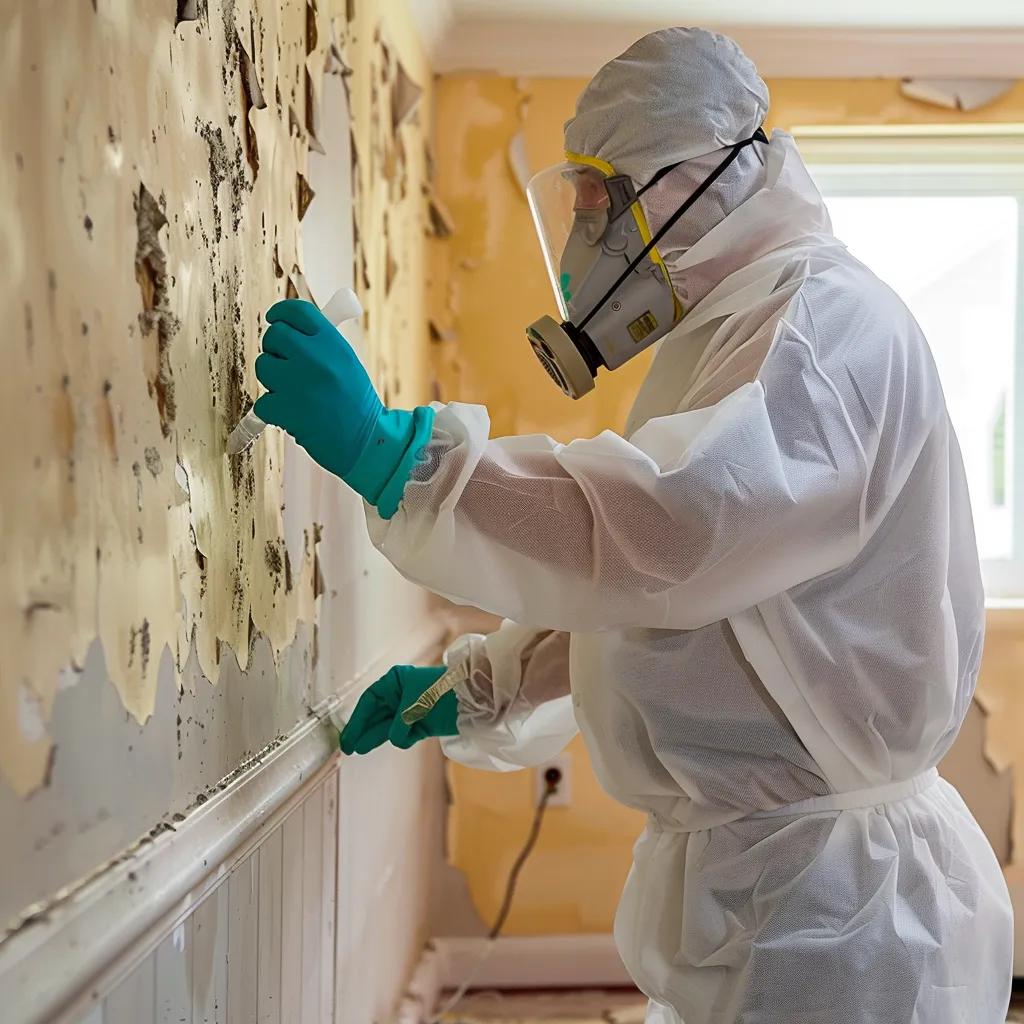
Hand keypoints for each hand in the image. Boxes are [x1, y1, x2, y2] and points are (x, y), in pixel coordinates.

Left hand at [253, 299, 382, 479]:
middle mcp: (316, 358)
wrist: (366, 442)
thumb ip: (322, 344)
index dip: (281, 313)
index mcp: (333, 344)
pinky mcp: (286, 410)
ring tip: (294, 394)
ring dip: (272, 381)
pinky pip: (263, 402)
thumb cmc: (356, 405)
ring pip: (263, 367)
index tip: (276, 319)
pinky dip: (274, 412)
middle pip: (274, 335)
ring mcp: (299, 383)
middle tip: (284, 363)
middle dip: (274, 349)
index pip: (297, 311)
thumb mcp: (348, 363)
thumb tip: (290, 327)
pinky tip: (293, 415)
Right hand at [340, 665, 458, 754]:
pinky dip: (401, 738)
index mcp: (395, 680)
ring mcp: (409, 709)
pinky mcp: (420, 723)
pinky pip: (402, 734)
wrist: (472, 697)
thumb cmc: (442, 690)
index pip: (369, 701)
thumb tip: (394, 738)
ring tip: (359, 749)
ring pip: (386, 726)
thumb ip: (399, 722)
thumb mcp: (415, 704)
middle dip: (363, 730)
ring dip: (375, 737)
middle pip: (375, 715)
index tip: (348, 736)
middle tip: (349, 747)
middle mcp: (400, 694)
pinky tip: (400, 739)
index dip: (357, 719)